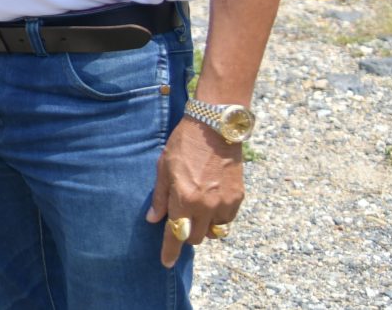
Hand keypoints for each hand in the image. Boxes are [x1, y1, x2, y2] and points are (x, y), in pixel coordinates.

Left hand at [147, 119, 243, 266]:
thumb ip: (160, 197)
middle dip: (187, 233)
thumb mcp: (163, 168)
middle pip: (196, 238)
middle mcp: (206, 206)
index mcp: (184, 198)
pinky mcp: (238, 198)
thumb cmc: (183, 145)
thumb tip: (152, 219)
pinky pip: (227, 220)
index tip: (166, 263)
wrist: (215, 129)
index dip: (170, 251)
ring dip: (204, 226)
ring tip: (197, 206)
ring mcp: (225, 204)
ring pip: (214, 232)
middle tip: (181, 217)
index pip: (176, 234)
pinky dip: (218, 217)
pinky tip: (211, 200)